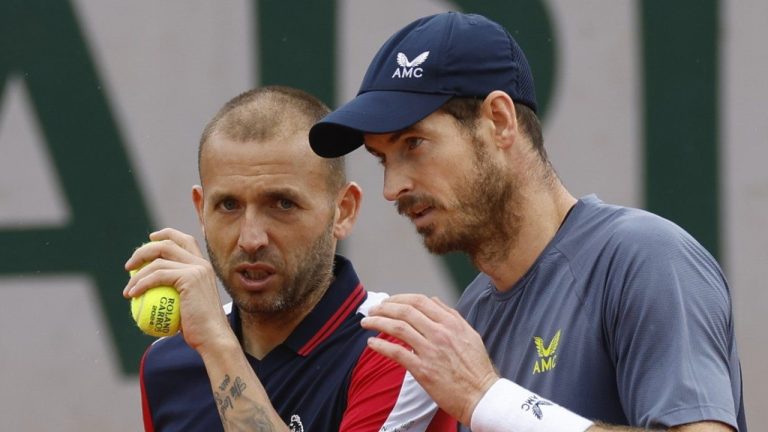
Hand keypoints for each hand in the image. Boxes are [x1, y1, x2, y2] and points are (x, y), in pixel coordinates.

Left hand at [123, 228, 234, 353]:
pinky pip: (157, 276)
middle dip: (143, 251)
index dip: (165, 234)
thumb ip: (175, 293)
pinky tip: (132, 295)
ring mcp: (196, 269)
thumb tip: (151, 290)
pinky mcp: (190, 278)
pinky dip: (141, 284)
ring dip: (137, 274)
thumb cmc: (198, 328)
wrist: (212, 336)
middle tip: (129, 266)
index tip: (149, 240)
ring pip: (158, 261)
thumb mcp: (187, 306)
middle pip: (167, 244)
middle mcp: (201, 263)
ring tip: (128, 289)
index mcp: (203, 266)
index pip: (184, 239)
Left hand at [360, 294, 497, 425]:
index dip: (399, 298)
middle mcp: (440, 333)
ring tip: (366, 322)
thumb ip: (451, 315)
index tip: (388, 301)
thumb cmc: (476, 368)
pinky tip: (371, 343)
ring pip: (398, 328)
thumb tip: (433, 301)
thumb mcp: (470, 334)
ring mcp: (430, 351)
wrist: (481, 396)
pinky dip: (381, 346)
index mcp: (451, 323)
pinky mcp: (423, 370)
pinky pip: (396, 353)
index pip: (419, 301)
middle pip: (405, 311)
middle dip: (384, 308)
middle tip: (372, 310)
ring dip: (377, 322)